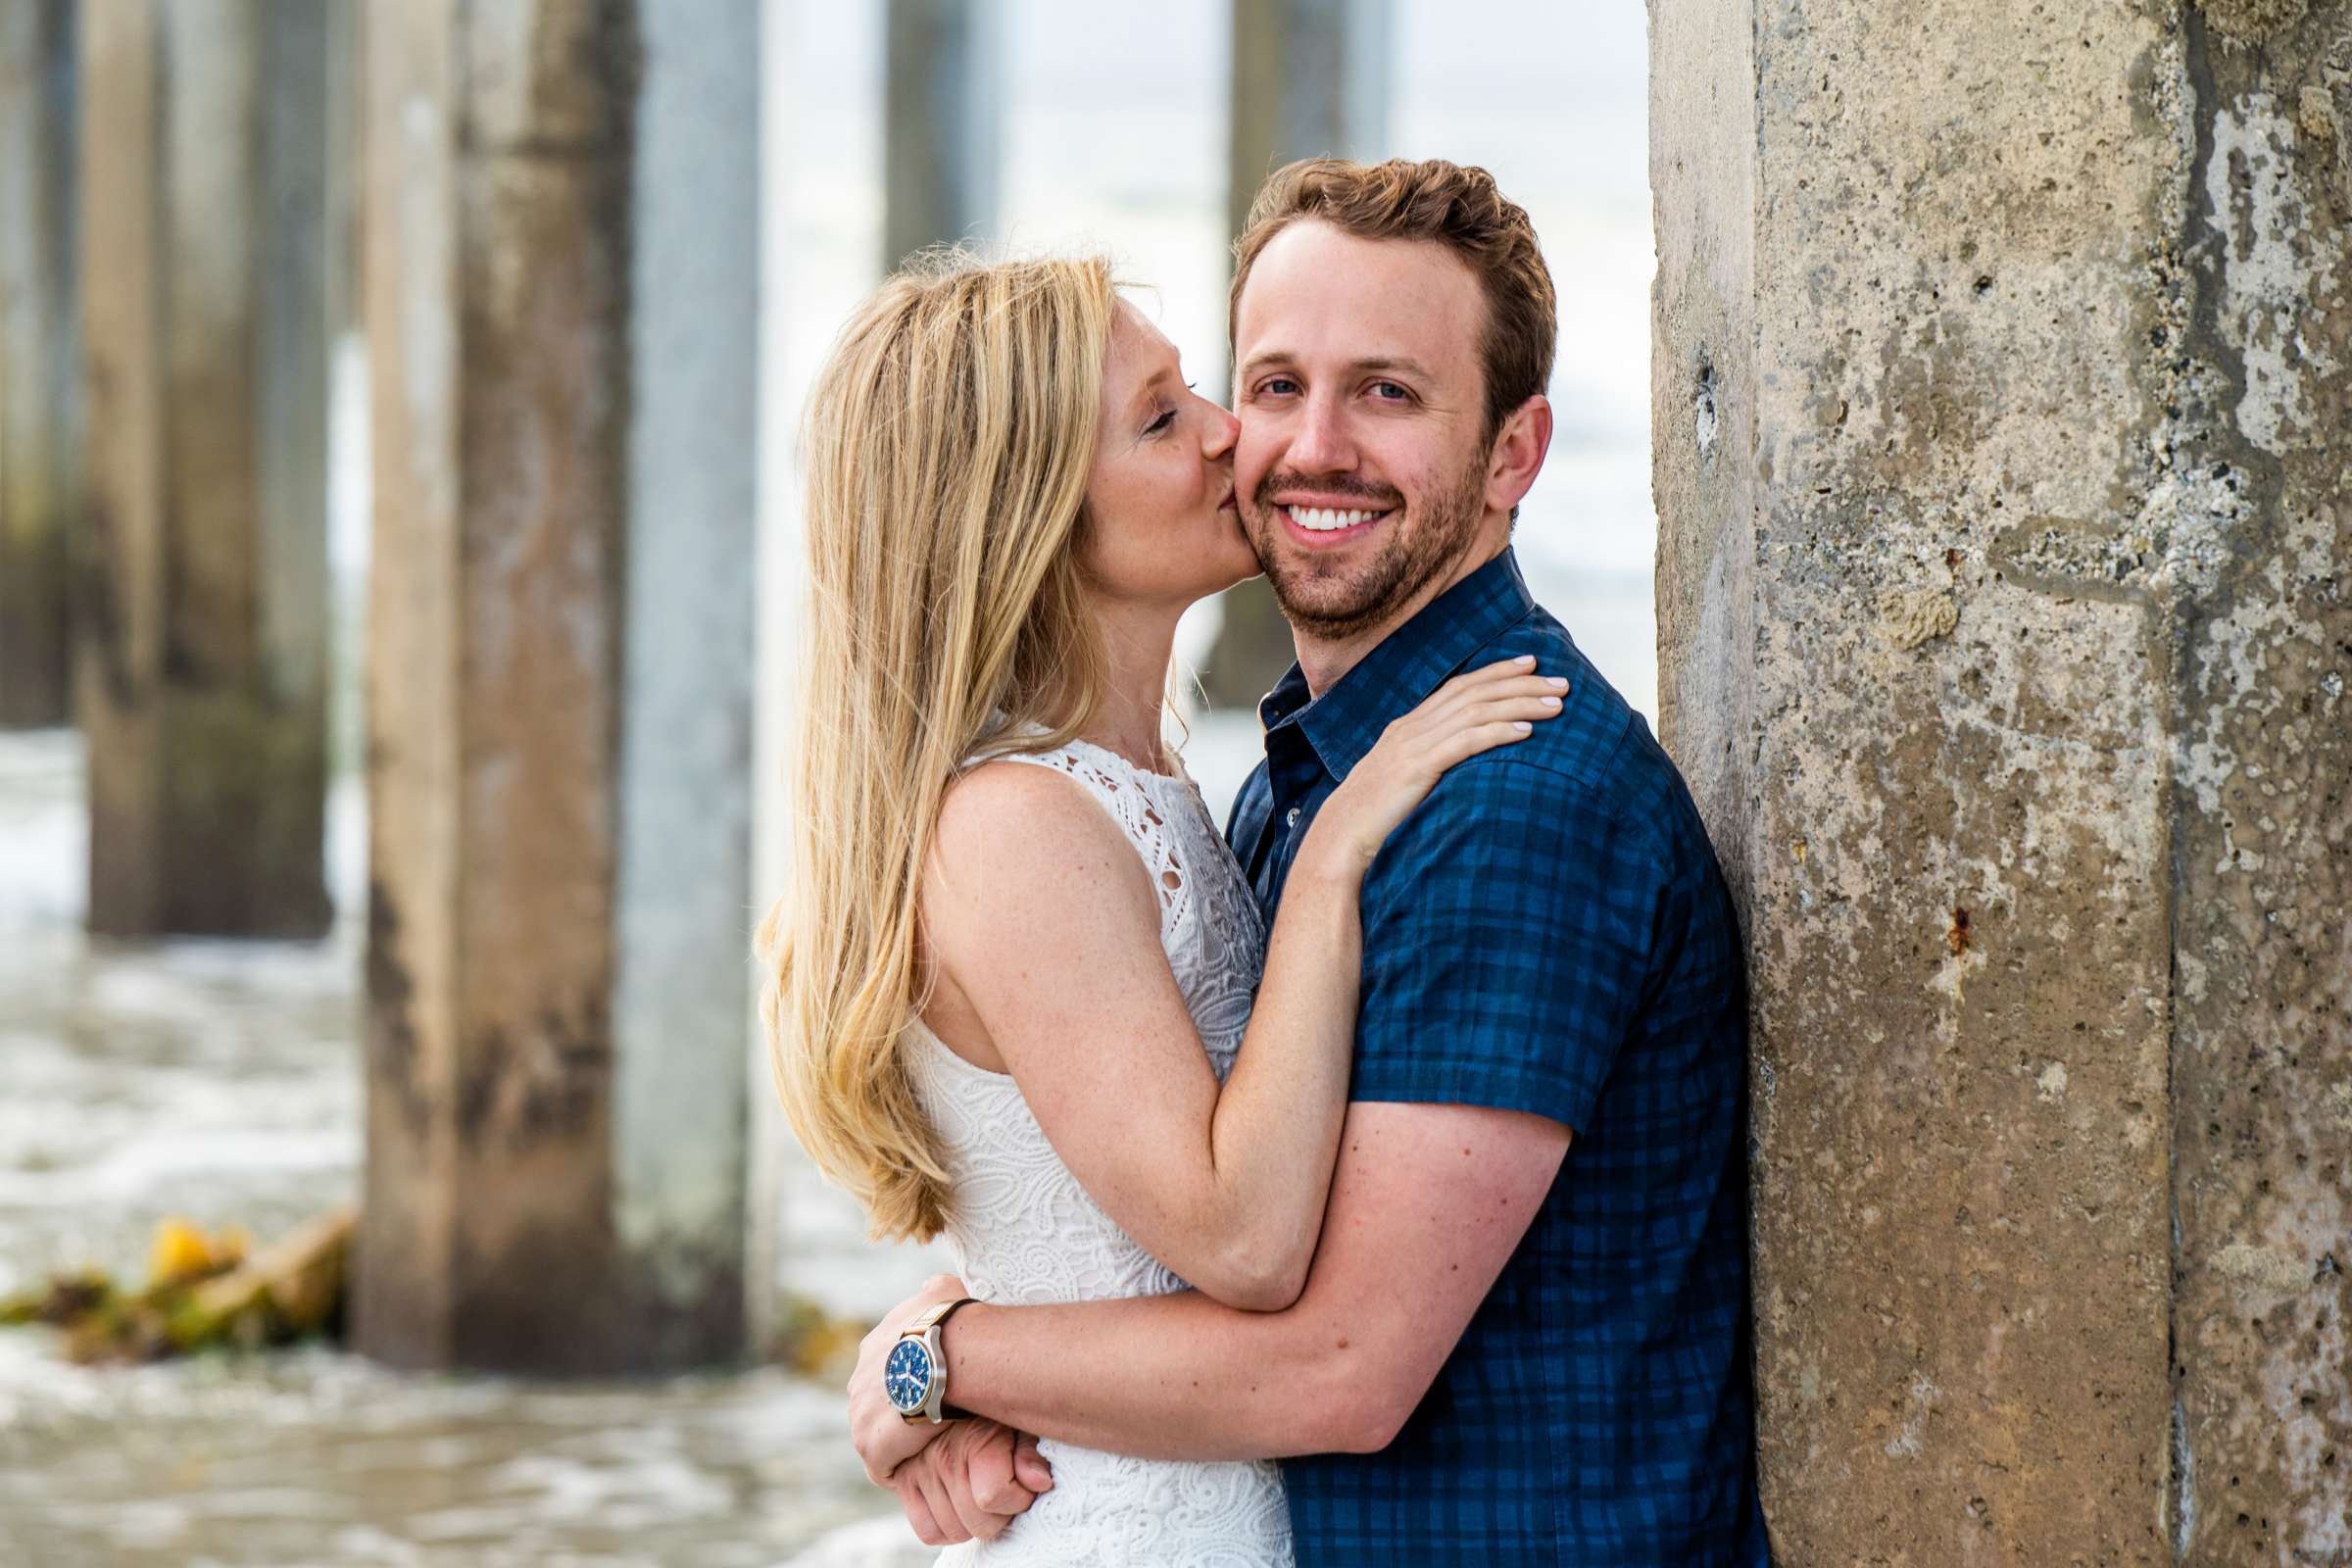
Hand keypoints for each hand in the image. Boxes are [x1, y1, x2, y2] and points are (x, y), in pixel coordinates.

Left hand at [850, 1273, 976, 1485]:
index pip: (886, 1369)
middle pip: (876, 1403)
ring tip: (926, 1452)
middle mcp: (859, 1378)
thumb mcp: (942, 1290)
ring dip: (898, 1444)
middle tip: (931, 1423)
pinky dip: (900, 1468)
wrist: (951, 1352)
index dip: (908, 1382)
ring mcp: (861, 1413)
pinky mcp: (870, 1443)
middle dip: (898, 1414)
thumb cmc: (955, 1319)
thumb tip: (930, 1287)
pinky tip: (921, 1469)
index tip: (931, 1392)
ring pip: (877, 1435)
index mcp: (875, 1346)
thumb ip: (931, 1291)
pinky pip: (882, 1464)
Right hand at [891, 1420, 1055, 1546]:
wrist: (949, 1388)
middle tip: (1004, 1492)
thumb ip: (1030, 1452)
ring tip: (981, 1494)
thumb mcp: (1019, 1423)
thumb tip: (1040, 1482)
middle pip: (979, 1524)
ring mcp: (918, 1470)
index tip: (1025, 1485)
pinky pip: (929, 1532)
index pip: (993, 1496)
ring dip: (974, 1522)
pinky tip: (960, 1505)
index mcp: (974, 1438)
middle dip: (1000, 1515)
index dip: (1019, 1498)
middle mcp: (941, 1456)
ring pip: (956, 1532)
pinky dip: (947, 1528)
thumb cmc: (995, 1409)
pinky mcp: (903, 1482)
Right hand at [1305, 656, 1567, 874]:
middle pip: (1475, 692)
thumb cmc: (1373, 815)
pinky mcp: (1419, 768)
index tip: (1531, 664)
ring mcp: (1414, 745)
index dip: (1497, 672)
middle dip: (1521, 683)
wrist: (1340, 836)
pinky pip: (1466, 742)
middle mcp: (1412, 727)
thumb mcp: (1402, 779)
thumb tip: (1459, 761)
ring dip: (1521, 704)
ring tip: (1556, 704)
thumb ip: (1428, 762)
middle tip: (1562, 680)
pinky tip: (1527, 731)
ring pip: (1477, 712)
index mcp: (1408, 726)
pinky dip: (1499, 732)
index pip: (1460, 686)